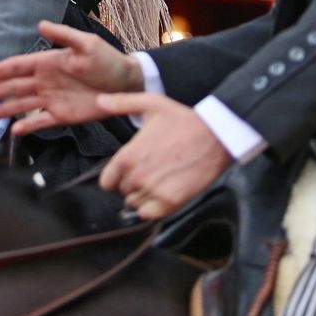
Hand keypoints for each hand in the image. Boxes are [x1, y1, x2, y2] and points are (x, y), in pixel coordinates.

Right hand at [0, 20, 142, 135]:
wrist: (127, 84)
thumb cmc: (108, 60)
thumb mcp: (87, 44)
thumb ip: (64, 36)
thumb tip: (40, 25)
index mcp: (48, 62)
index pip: (18, 67)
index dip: (0, 70)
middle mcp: (45, 81)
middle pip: (14, 87)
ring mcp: (52, 99)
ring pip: (22, 105)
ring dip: (4, 110)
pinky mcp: (62, 115)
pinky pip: (40, 121)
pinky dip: (27, 126)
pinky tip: (14, 131)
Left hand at [98, 94, 230, 219]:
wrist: (215, 136)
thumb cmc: (183, 120)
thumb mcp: (150, 104)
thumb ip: (121, 103)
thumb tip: (100, 101)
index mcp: (128, 156)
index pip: (106, 182)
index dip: (115, 177)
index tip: (126, 171)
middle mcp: (138, 176)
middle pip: (122, 192)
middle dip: (131, 184)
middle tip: (147, 172)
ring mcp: (154, 190)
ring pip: (135, 204)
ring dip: (142, 197)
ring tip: (156, 182)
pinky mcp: (171, 201)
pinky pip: (149, 215)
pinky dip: (153, 208)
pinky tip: (162, 194)